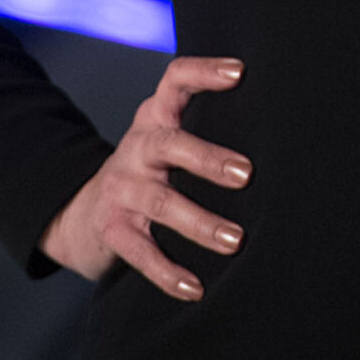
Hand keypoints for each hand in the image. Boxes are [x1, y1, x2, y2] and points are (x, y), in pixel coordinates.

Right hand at [39, 54, 250, 298]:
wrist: (81, 214)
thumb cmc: (149, 170)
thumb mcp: (167, 138)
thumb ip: (203, 124)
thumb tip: (279, 124)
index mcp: (155, 117)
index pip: (176, 80)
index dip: (204, 71)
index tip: (240, 71)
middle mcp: (138, 147)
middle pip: (170, 143)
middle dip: (208, 158)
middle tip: (247, 174)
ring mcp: (122, 188)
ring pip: (162, 202)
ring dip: (200, 223)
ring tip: (235, 241)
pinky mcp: (113, 229)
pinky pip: (141, 252)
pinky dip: (168, 273)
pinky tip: (195, 289)